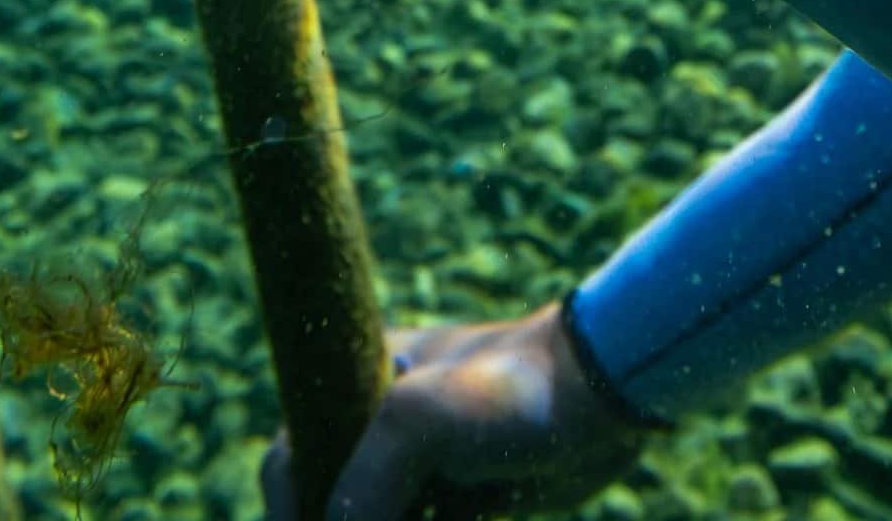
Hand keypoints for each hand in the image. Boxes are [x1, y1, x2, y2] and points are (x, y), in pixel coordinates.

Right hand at [260, 305, 646, 520]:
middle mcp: (388, 424)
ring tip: (445, 518)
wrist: (601, 401)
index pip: (292, 456)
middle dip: (340, 520)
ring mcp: (428, 465)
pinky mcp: (467, 499)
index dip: (290, 508)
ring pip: (382, 517)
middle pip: (334, 499)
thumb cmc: (507, 390)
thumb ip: (361, 490)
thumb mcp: (414, 421)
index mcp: (363, 383)